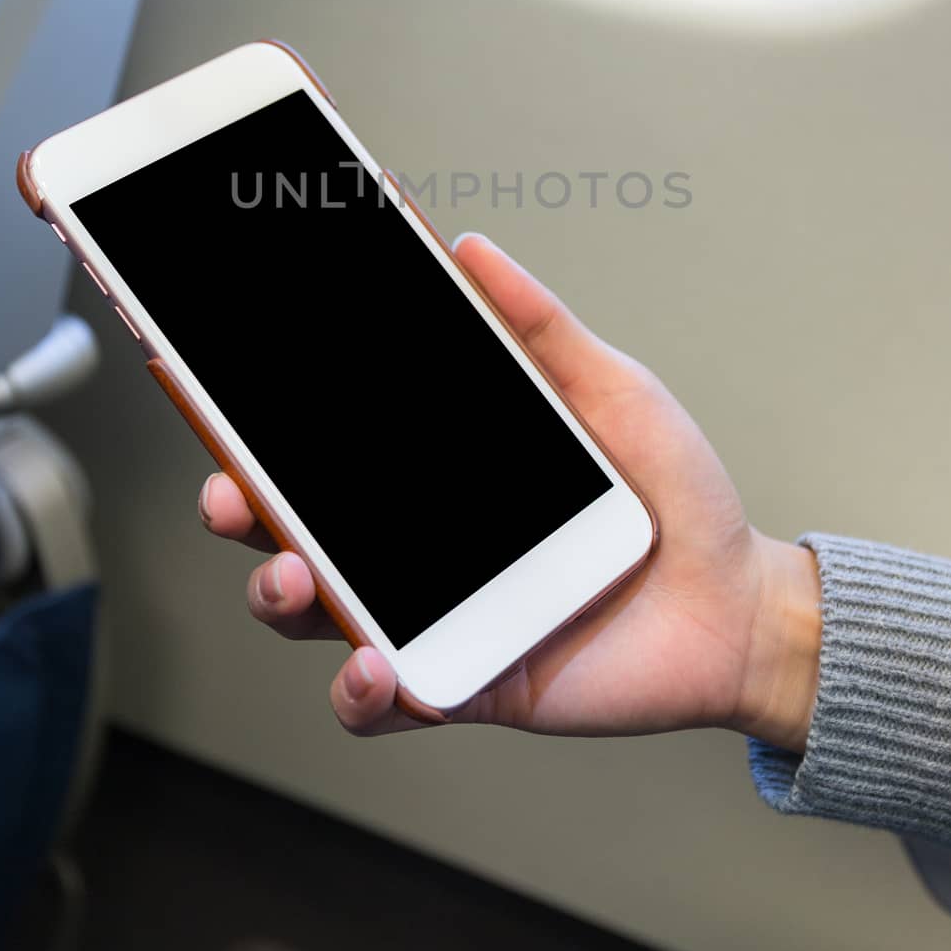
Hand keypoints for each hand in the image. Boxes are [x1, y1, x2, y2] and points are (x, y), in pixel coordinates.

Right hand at [199, 233, 820, 748]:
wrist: (738, 602)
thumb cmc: (673, 497)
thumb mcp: (609, 390)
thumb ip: (539, 327)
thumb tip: (469, 249)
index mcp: (438, 469)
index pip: (327, 441)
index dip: (261, 420)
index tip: (212, 379)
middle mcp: (416, 541)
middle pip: (292, 524)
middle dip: (241, 506)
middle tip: (231, 489)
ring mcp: (434, 612)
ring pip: (317, 611)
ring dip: (281, 593)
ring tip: (297, 574)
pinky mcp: (463, 683)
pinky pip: (385, 701)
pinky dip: (361, 691)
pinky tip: (375, 662)